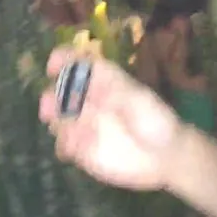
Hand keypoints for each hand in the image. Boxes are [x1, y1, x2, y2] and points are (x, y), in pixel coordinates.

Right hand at [39, 49, 183, 190]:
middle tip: (49, 106)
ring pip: (58, 119)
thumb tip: (92, 82)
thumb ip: (117, 92)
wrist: (166, 156)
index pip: (78, 65)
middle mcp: (89, 101)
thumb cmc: (157, 121)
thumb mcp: (141, 101)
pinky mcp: (83, 149)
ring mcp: (84, 125)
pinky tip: (75, 151)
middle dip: (51, 96)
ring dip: (57, 122)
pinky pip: (64, 145)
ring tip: (70, 133)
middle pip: (61, 93)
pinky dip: (64, 146)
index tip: (53, 66)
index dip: (63, 60)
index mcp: (103, 82)